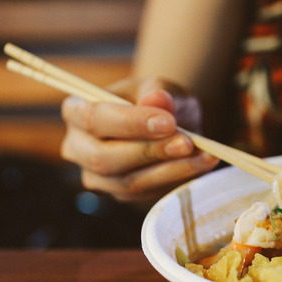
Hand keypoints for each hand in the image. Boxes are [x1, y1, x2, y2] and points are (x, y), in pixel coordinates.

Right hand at [60, 77, 218, 203]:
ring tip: (204, 155)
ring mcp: (97, 176)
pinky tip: (202, 165)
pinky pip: (147, 193)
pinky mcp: (121, 194)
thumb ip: (159, 92)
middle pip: (104, 158)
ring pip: (129, 182)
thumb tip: (157, 99)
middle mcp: (78, 147)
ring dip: (170, 170)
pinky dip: (177, 180)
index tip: (168, 122)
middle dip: (150, 151)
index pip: (93, 118)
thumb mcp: (160, 87)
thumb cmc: (157, 100)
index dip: (130, 122)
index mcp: (76, 111)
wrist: (169, 122)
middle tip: (188, 143)